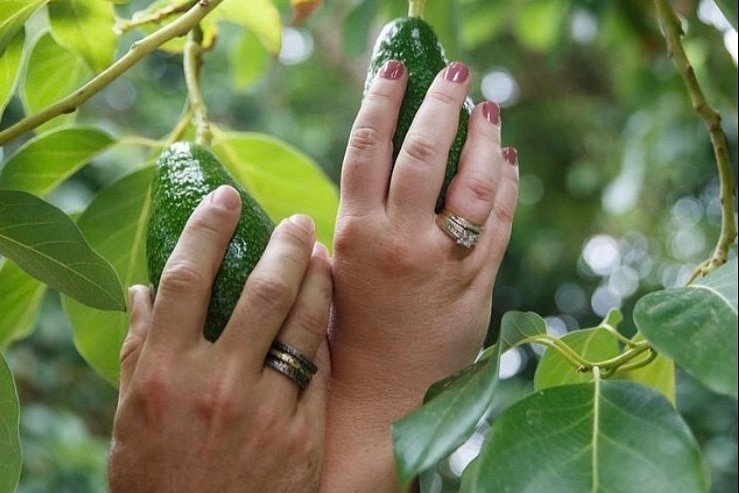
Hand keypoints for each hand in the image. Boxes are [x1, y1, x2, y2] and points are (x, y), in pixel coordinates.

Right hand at [108, 185, 331, 492]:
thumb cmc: (156, 478)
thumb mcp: (130, 416)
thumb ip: (137, 349)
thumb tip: (141, 290)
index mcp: (164, 372)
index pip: (188, 277)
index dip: (208, 227)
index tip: (226, 197)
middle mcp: (217, 383)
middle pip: (263, 289)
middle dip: (286, 244)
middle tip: (298, 220)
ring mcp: (265, 409)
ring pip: (305, 322)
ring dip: (319, 279)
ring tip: (323, 254)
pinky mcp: (302, 435)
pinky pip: (320, 370)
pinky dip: (326, 334)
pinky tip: (330, 313)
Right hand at [322, 60, 518, 490]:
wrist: (384, 395)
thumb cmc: (349, 333)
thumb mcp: (331, 274)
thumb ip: (343, 228)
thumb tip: (353, 184)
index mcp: (356, 233)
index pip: (367, 148)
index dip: (381, 100)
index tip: (394, 67)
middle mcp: (401, 241)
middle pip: (424, 154)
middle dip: (441, 103)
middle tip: (457, 71)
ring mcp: (444, 262)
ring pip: (473, 183)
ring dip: (485, 138)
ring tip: (490, 107)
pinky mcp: (478, 282)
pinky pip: (499, 222)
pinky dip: (508, 186)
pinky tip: (510, 160)